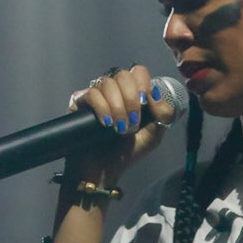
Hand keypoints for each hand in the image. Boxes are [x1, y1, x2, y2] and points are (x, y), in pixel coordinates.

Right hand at [65, 65, 179, 178]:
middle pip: (123, 75)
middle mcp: (114, 90)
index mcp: (132, 93)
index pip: (138, 71)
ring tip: (120, 128)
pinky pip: (91, 94)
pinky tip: (106, 124)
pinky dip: (102, 108)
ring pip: (107, 83)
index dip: (143, 82)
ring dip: (118, 107)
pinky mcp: (79, 103)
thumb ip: (163, 113)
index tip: (145, 102)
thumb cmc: (127, 152)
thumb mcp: (154, 134)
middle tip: (133, 122)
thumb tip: (155, 92)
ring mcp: (96, 95)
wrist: (104, 171)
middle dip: (131, 99)